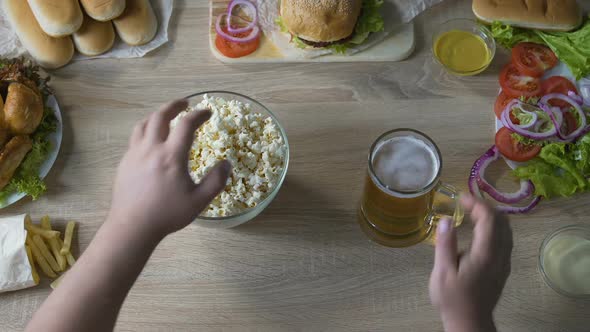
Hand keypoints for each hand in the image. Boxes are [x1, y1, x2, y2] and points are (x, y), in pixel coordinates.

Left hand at [108, 100, 230, 238]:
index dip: (199, 114)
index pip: (186, 124)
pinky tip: (151, 140)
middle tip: (185, 103)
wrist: (132, 226)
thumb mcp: (199, 201)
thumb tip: (227, 163)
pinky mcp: (125, 162)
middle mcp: (151, 149)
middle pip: (160, 116)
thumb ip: (216, 181)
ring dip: (157, 115)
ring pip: (144, 124)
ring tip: (166, 117)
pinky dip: (146, 130)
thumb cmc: (167, 214)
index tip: (208, 112)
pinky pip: (135, 138)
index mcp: (171, 156)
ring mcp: (134, 154)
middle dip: (174, 106)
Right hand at [429, 194, 512, 331]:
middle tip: (467, 202)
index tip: (461, 197)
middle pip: (502, 222)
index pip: (489, 219)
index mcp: (486, 253)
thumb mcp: (442, 272)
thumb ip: (445, 244)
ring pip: (507, 230)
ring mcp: (504, 262)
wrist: (469, 322)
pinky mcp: (502, 268)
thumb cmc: (453, 298)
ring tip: (473, 211)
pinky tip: (481, 230)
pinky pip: (505, 240)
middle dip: (486, 206)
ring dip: (492, 217)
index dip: (477, 203)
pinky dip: (495, 227)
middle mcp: (500, 255)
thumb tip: (446, 220)